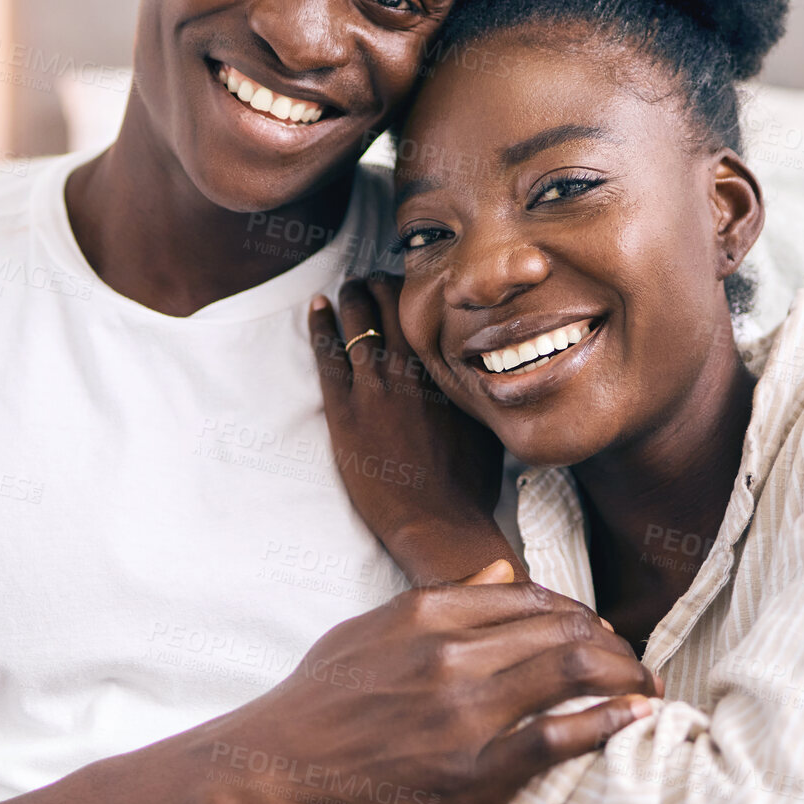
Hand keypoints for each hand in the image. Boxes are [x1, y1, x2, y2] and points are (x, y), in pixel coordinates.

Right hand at [173, 578, 657, 803]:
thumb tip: (498, 569)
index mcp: (429, 613)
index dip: (578, 614)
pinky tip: (634, 716)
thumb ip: (438, 599)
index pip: (531, 598)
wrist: (273, 766)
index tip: (598, 631)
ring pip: (572, 670)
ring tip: (646, 686)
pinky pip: (559, 736)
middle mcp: (453, 652)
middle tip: (634, 662)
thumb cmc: (316, 702)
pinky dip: (607, 721)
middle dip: (613, 644)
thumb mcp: (369, 628)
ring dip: (624, 676)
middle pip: (564, 630)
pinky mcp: (473, 768)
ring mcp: (465, 710)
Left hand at [310, 275, 523, 584]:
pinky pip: (328, 351)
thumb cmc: (467, 484)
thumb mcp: (486, 425)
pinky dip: (322, 323)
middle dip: (381, 283)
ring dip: (352, 295)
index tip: (413, 286)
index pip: (432, 310)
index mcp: (449, 369)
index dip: (419, 291)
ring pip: (359, 317)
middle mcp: (414, 368)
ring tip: (349, 288)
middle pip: (393, 302)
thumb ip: (477, 391)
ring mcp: (377, 386)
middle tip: (374, 280)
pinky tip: (317, 306)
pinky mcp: (345, 409)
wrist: (438, 522)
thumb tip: (486, 372)